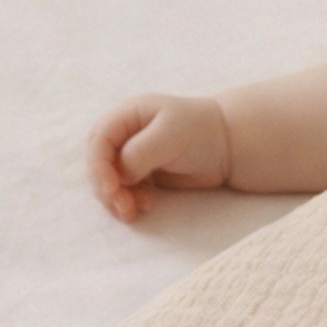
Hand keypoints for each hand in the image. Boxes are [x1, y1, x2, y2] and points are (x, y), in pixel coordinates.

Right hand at [86, 94, 231, 219]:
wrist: (228, 145)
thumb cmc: (200, 132)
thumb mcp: (168, 136)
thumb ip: (138, 153)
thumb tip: (119, 176)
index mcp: (127, 115)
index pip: (99, 140)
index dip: (98, 165)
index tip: (111, 188)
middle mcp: (125, 134)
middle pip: (99, 162)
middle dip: (106, 186)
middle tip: (123, 206)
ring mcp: (133, 155)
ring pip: (110, 180)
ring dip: (117, 198)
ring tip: (134, 211)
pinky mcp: (143, 173)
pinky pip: (126, 190)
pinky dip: (129, 200)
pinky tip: (145, 206)